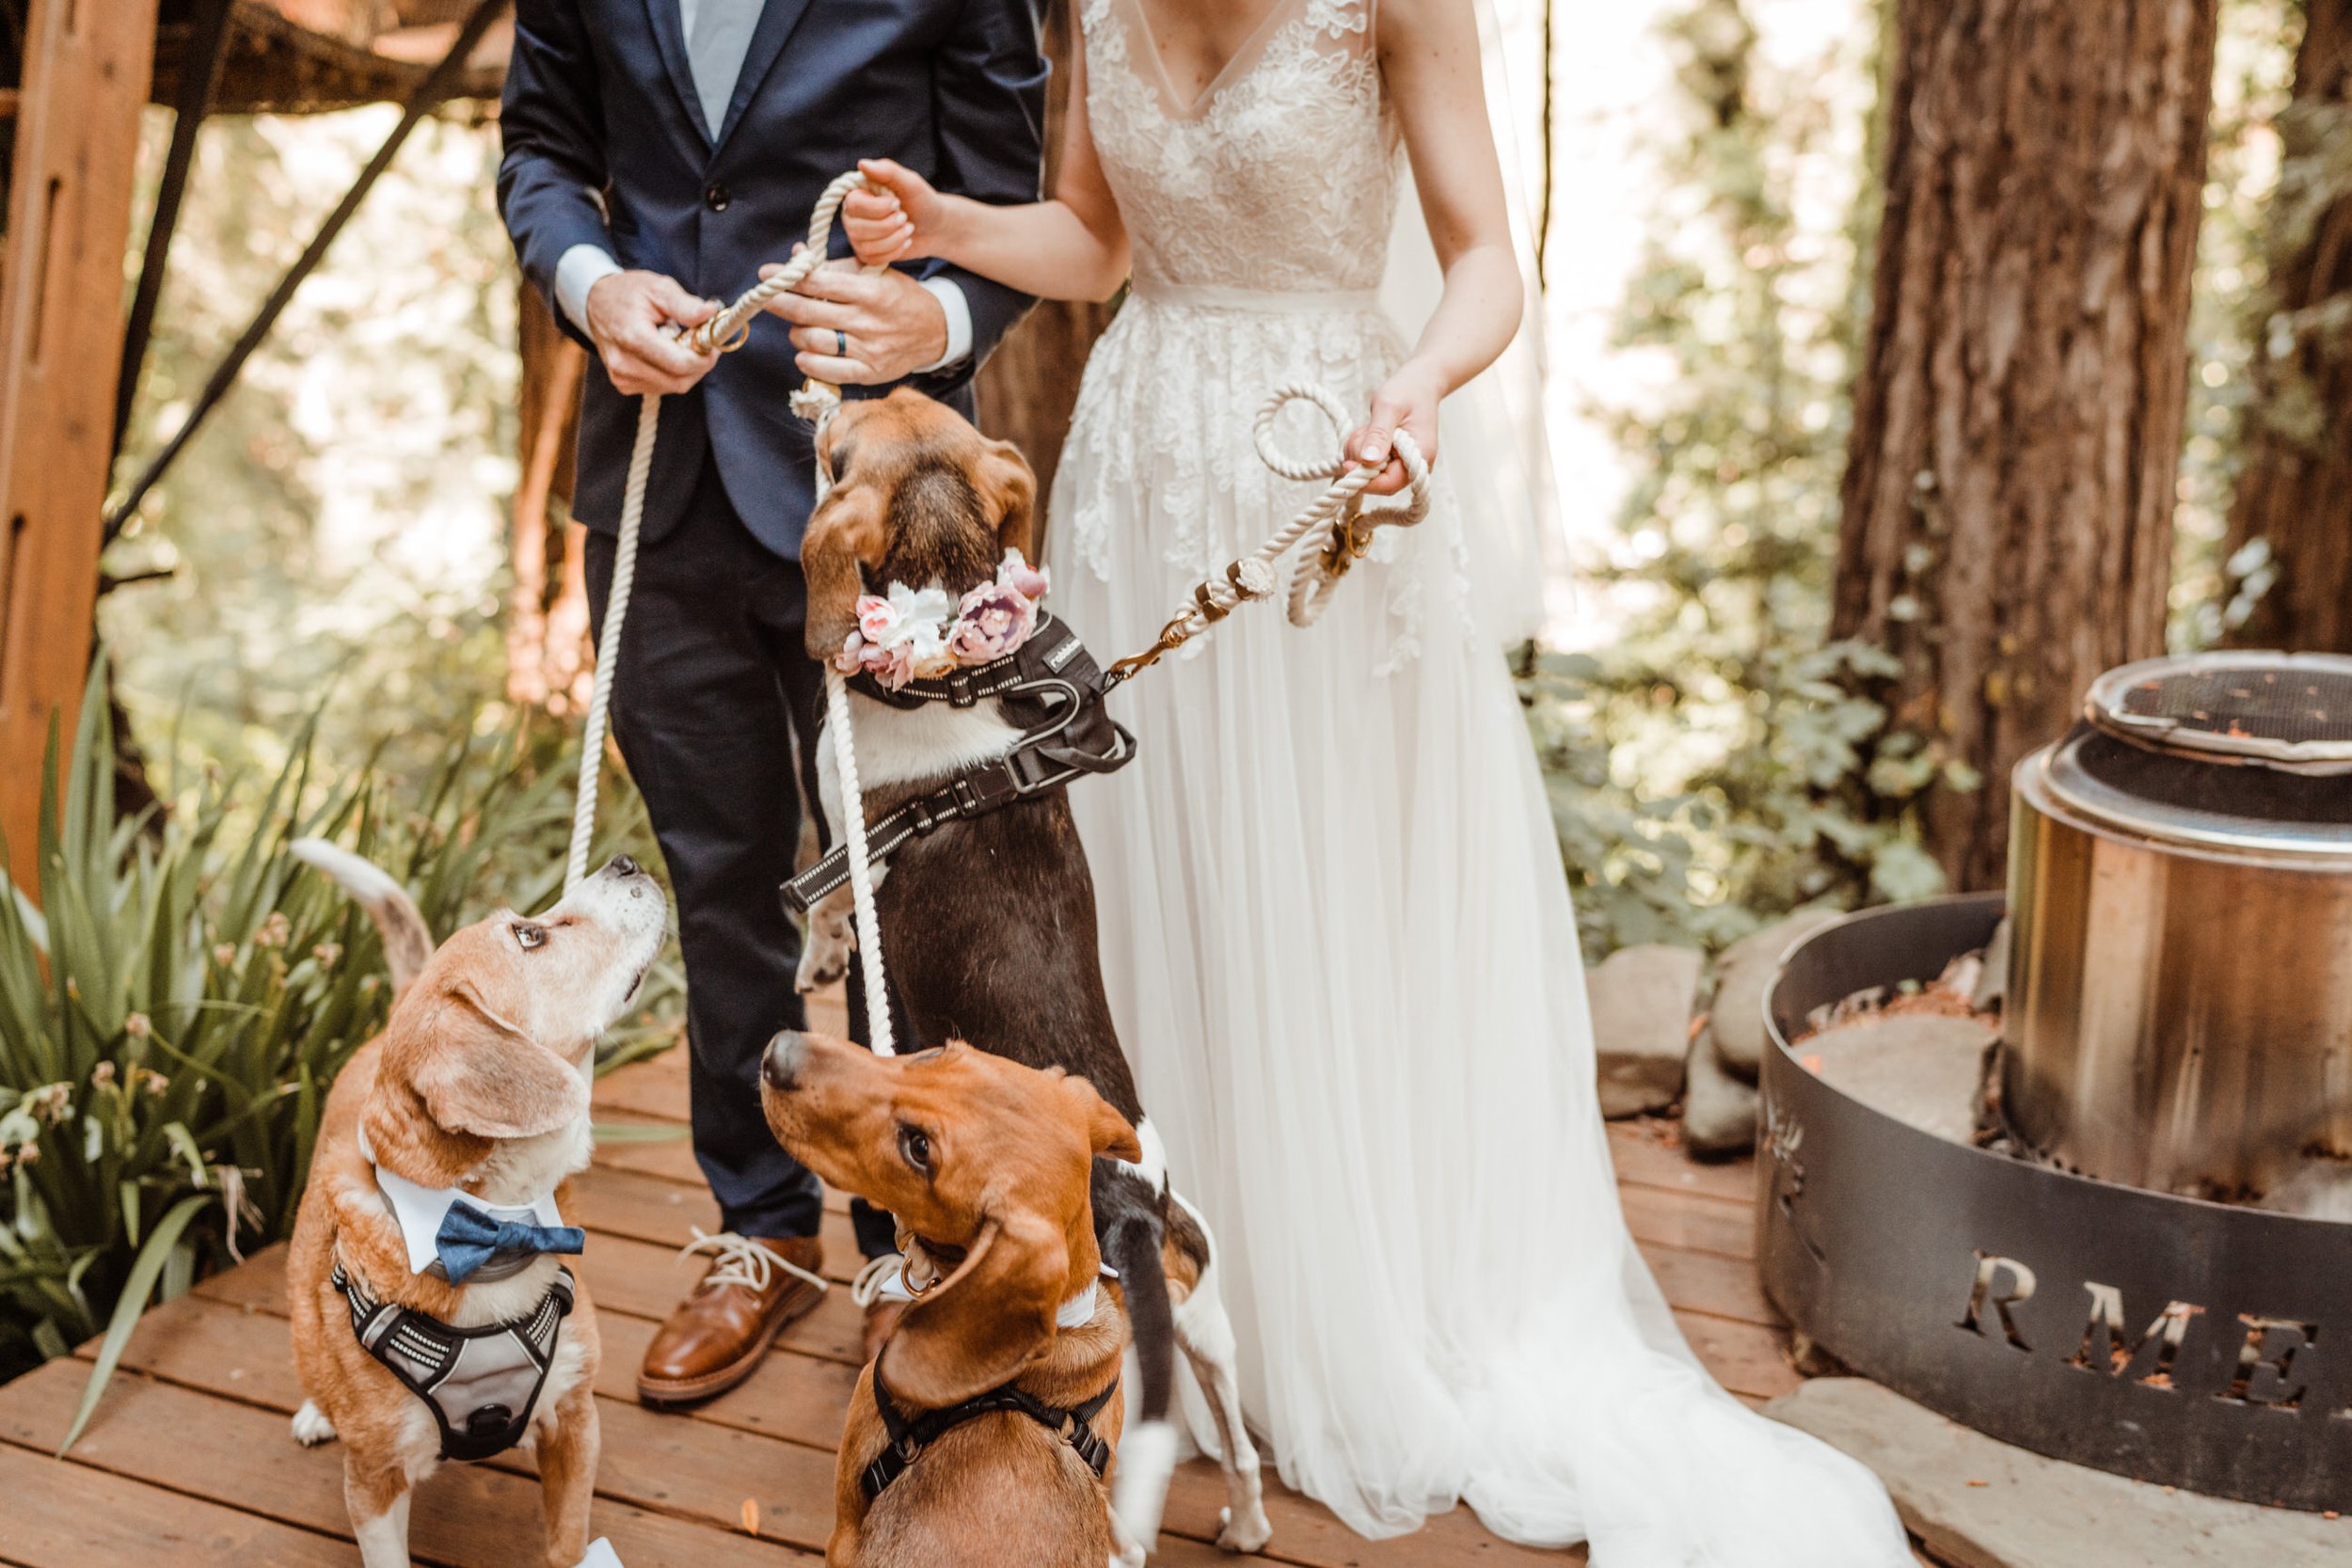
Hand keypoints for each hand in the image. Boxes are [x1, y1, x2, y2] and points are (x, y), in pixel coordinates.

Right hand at [584, 271, 719, 395]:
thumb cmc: (629, 293)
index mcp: (633, 338)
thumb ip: (685, 305)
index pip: (681, 364)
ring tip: (679, 342)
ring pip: (673, 386)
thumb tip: (711, 314)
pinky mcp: (623, 384)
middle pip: (680, 381)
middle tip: (702, 342)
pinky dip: (672, 373)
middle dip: (699, 364)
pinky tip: (666, 353)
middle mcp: (624, 364)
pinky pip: (662, 387)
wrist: (596, 303)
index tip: (713, 342)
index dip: (704, 357)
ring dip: (687, 369)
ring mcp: (622, 377)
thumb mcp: (658, 288)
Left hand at [759, 254, 947, 383]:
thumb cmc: (899, 296)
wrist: (937, 330)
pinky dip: (807, 360)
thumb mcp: (874, 272)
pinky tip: (805, 351)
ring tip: (798, 326)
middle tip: (765, 297)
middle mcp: (867, 321)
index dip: (787, 278)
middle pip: (808, 312)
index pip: (818, 283)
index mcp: (870, 291)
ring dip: (796, 333)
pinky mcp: (869, 372)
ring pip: (812, 341)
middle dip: (779, 303)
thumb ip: (835, 266)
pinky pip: (826, 369)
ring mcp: (867, 349)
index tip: (766, 274)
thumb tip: (797, 255)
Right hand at [842, 158, 950, 265]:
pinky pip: (873, 259)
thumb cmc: (922, 201)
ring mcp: (857, 236)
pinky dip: (894, 252)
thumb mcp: (910, 182)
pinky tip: (905, 241)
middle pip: (857, 229)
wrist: (935, 227)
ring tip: (908, 229)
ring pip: (866, 247)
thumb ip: (888, 171)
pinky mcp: (867, 254)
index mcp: (858, 193)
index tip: (897, 203)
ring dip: (894, 239)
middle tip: (905, 217)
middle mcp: (852, 214)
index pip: (854, 204)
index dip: (877, 208)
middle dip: (888, 226)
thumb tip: (862, 164)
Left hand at [1346, 360, 1445, 495]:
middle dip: (1361, 459)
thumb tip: (1368, 461)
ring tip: (1368, 426)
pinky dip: (1361, 447)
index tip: (1347, 465)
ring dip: (1359, 450)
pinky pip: (1368, 462)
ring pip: (1368, 471)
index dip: (1366, 480)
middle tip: (1364, 430)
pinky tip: (1369, 430)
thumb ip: (1378, 434)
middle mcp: (1413, 466)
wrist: (1419, 383)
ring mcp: (1402, 463)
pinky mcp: (1391, 459)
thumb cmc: (1408, 391)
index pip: (1389, 484)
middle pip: (1376, 479)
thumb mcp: (1388, 407)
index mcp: (1419, 456)